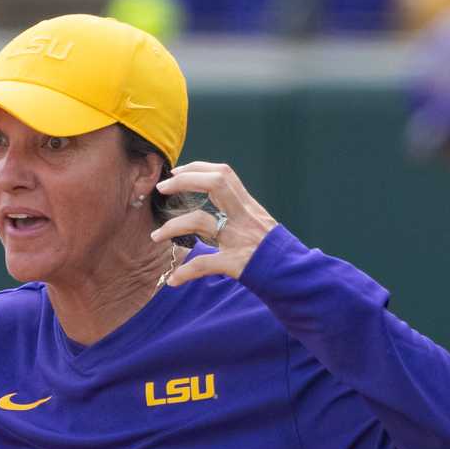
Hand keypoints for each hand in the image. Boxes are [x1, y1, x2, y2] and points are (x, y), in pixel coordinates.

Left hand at [149, 161, 279, 286]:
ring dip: (173, 226)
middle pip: (214, 184)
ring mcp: (239, 239)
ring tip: (155, 236)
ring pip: (201, 221)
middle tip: (162, 188)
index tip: (177, 171)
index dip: (198, 168)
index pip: (224, 175)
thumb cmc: (275, 253)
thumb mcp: (260, 225)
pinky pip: (204, 264)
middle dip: (184, 182)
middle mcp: (244, 217)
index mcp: (249, 207)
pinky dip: (186, 272)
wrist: (293, 275)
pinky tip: (173, 279)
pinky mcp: (235, 264)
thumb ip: (239, 214)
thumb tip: (218, 208)